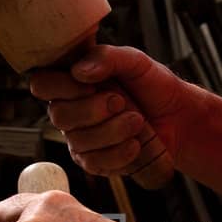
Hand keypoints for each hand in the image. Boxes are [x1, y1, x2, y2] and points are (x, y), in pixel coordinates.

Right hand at [29, 45, 189, 177]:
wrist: (179, 118)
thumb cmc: (154, 86)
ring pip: (78, 141)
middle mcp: (71, 110)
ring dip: (112, 131)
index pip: (42, 84)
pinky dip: (118, 154)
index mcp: (72, 81)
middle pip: (59, 116)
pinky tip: (136, 144)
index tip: (91, 84)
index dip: (62, 87)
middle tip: (121, 101)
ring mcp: (81, 138)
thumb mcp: (135, 61)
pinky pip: (94, 163)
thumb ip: (107, 58)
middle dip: (93, 110)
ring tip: (138, 121)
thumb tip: (79, 71)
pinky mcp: (95, 161)